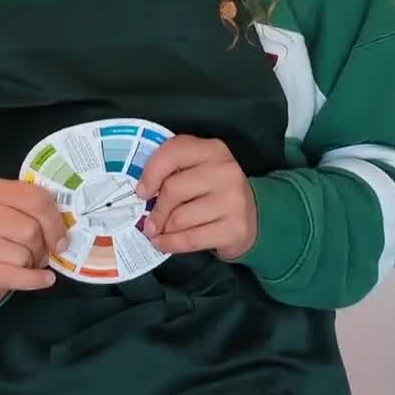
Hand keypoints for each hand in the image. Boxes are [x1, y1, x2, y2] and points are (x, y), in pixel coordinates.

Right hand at [0, 177, 63, 310]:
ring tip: (23, 264)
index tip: (61, 240)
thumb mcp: (21, 219)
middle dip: (41, 248)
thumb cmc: (3, 242)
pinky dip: (33, 280)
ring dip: (30, 265)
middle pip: (30, 229)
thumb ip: (40, 217)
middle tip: (37, 254)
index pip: (36, 199)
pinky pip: (12, 276)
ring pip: (21, 255)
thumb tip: (62, 239)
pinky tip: (42, 280)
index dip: (55, 223)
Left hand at [136, 136, 256, 259]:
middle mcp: (226, 171)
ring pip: (179, 218)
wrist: (252, 216)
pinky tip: (163, 243)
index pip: (174, 152)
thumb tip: (143, 194)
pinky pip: (190, 239)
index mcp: (213, 150)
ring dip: (163, 229)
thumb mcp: (197, 170)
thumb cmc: (213, 191)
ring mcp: (233, 200)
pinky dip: (170, 244)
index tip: (142, 192)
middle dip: (156, 210)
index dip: (151, 173)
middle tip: (149, 222)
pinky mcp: (235, 228)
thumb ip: (173, 171)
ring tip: (160, 232)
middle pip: (173, 189)